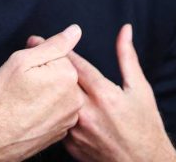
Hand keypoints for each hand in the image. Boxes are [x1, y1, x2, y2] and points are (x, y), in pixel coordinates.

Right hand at [0, 24, 84, 161]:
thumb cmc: (2, 98)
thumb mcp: (22, 60)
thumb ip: (53, 44)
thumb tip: (75, 30)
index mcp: (68, 76)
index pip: (58, 54)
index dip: (37, 57)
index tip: (23, 69)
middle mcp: (75, 98)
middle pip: (61, 74)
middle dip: (44, 74)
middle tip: (21, 84)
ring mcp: (70, 117)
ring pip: (59, 92)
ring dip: (45, 92)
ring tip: (23, 100)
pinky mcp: (62, 131)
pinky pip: (57, 111)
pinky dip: (45, 109)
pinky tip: (28, 112)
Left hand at [25, 25, 175, 161]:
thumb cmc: (145, 125)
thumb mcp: (140, 88)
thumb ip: (127, 56)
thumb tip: (125, 30)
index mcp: (104, 95)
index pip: (74, 65)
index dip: (57, 49)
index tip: (41, 38)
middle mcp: (87, 112)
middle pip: (57, 81)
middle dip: (44, 65)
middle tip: (30, 51)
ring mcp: (77, 131)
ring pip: (53, 102)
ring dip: (43, 87)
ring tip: (32, 75)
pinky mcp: (71, 145)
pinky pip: (56, 122)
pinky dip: (51, 111)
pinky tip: (44, 103)